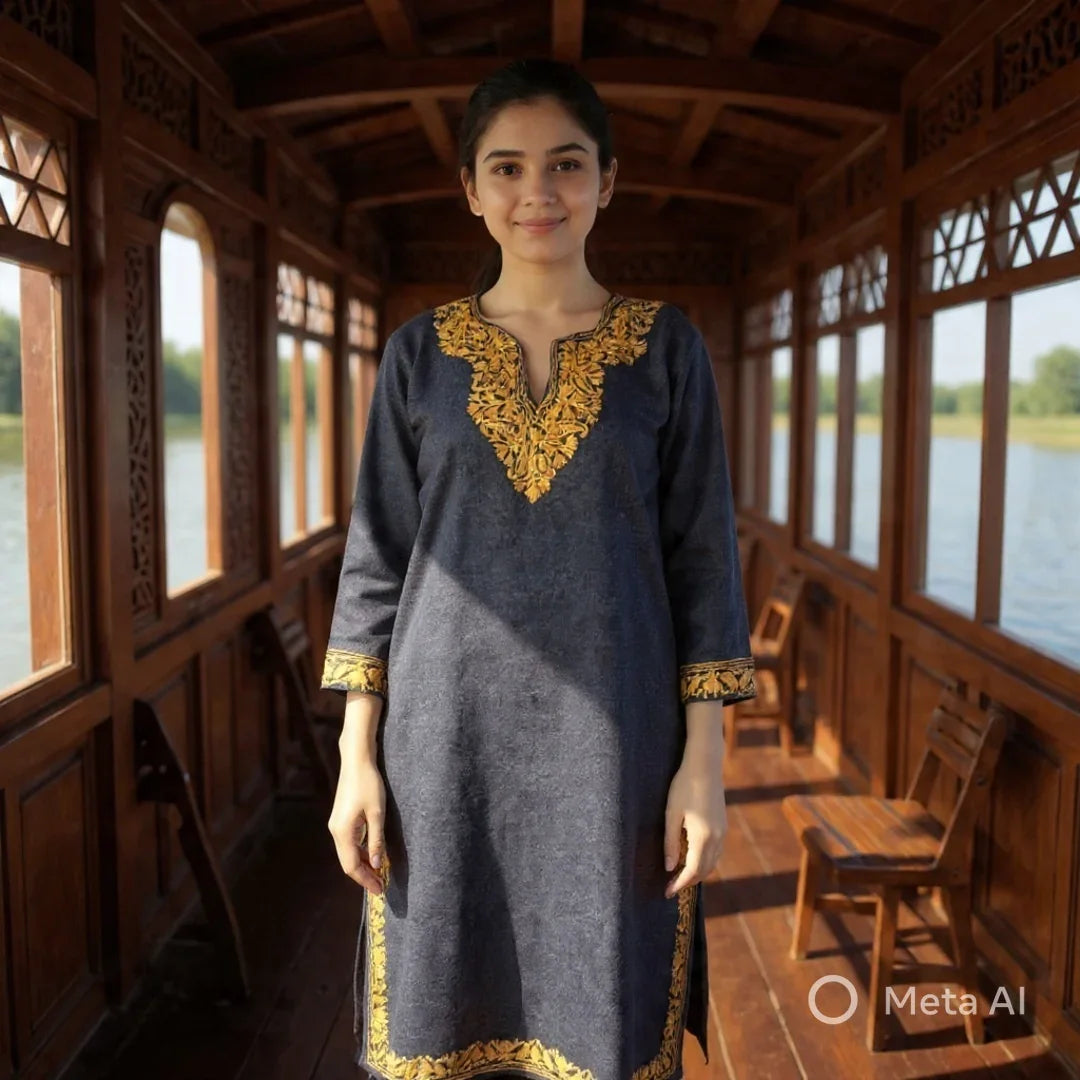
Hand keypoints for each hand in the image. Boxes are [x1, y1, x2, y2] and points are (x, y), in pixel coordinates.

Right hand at [327, 752, 386, 893]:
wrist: (356, 760)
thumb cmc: (368, 783)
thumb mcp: (377, 813)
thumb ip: (376, 840)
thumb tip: (378, 864)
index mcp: (343, 832)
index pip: (352, 866)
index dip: (366, 880)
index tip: (380, 890)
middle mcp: (336, 831)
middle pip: (348, 862)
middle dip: (364, 875)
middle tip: (381, 886)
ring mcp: (336, 824)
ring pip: (348, 852)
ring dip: (363, 863)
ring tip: (379, 872)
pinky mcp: (341, 818)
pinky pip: (349, 842)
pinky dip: (360, 851)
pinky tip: (373, 853)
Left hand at [663, 755, 726, 897]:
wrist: (705, 765)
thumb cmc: (684, 786)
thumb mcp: (671, 814)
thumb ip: (670, 843)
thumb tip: (669, 868)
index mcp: (703, 837)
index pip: (692, 871)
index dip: (679, 884)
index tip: (666, 892)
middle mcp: (717, 838)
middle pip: (704, 870)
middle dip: (688, 882)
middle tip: (671, 886)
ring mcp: (723, 831)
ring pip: (713, 862)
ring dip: (697, 872)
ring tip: (679, 875)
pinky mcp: (723, 824)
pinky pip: (716, 851)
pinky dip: (705, 860)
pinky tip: (692, 857)